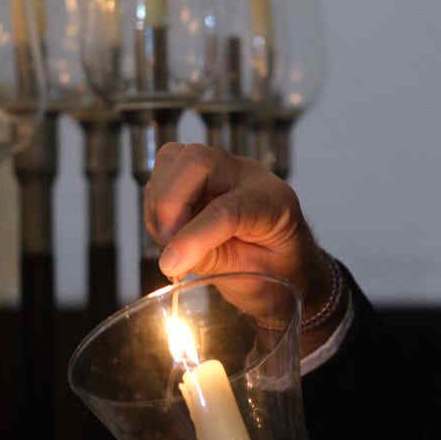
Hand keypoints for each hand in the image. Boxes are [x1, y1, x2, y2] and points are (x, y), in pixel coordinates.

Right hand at [145, 143, 335, 324]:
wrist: (285, 265)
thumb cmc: (276, 273)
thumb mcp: (255, 280)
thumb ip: (214, 261)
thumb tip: (172, 256)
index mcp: (273, 201)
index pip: (228, 208)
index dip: (194, 236)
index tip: (172, 264)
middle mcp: (247, 176)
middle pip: (198, 161)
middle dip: (170, 203)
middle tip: (168, 244)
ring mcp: (221, 170)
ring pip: (174, 159)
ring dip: (159, 204)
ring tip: (170, 241)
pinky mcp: (197, 176)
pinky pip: (163, 173)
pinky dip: (155, 204)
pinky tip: (169, 232)